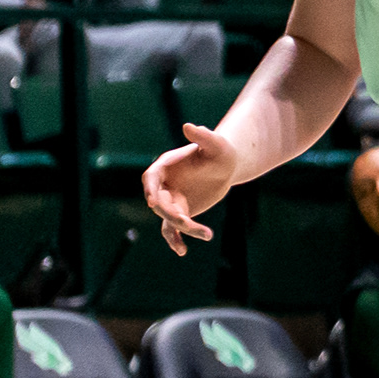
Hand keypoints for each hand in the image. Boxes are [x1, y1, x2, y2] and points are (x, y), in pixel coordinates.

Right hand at [143, 124, 237, 248]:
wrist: (227, 166)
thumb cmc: (220, 151)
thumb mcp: (216, 143)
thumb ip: (203, 136)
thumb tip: (188, 126)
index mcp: (165, 166)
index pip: (151, 178)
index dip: (151, 190)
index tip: (154, 202)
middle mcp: (163, 184)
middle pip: (160, 202)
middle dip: (170, 213)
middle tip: (186, 221)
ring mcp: (170, 199)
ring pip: (168, 218)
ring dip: (181, 229)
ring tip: (203, 233)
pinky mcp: (180, 211)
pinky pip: (172, 229)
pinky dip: (176, 239)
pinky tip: (182, 251)